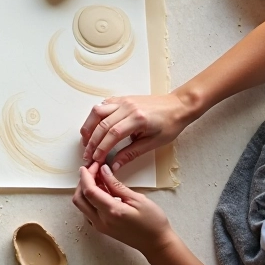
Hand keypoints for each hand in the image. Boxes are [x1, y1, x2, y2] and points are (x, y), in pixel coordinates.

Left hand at [72, 163, 175, 255]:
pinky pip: (87, 211)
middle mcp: (101, 221)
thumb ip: (117, 185)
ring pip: (81, 205)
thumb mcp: (138, 199)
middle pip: (79, 199)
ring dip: (84, 190)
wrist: (156, 244)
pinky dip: (89, 199)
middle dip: (82, 182)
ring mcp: (100, 226)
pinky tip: (101, 190)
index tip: (88, 165)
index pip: (89, 191)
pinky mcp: (101, 228)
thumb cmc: (153, 222)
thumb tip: (103, 171)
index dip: (86, 176)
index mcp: (111, 212)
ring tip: (98, 177)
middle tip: (94, 170)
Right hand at [80, 93, 194, 170]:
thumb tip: (114, 165)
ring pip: (97, 111)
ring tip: (86, 141)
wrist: (178, 106)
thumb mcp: (153, 143)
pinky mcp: (122, 99)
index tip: (95, 159)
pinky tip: (94, 127)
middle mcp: (128, 107)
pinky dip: (95, 117)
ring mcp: (123, 101)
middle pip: (101, 123)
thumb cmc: (170, 124)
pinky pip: (102, 105)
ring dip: (89, 127)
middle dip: (91, 141)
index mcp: (138, 119)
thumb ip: (131, 153)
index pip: (112, 134)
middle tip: (87, 155)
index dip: (101, 148)